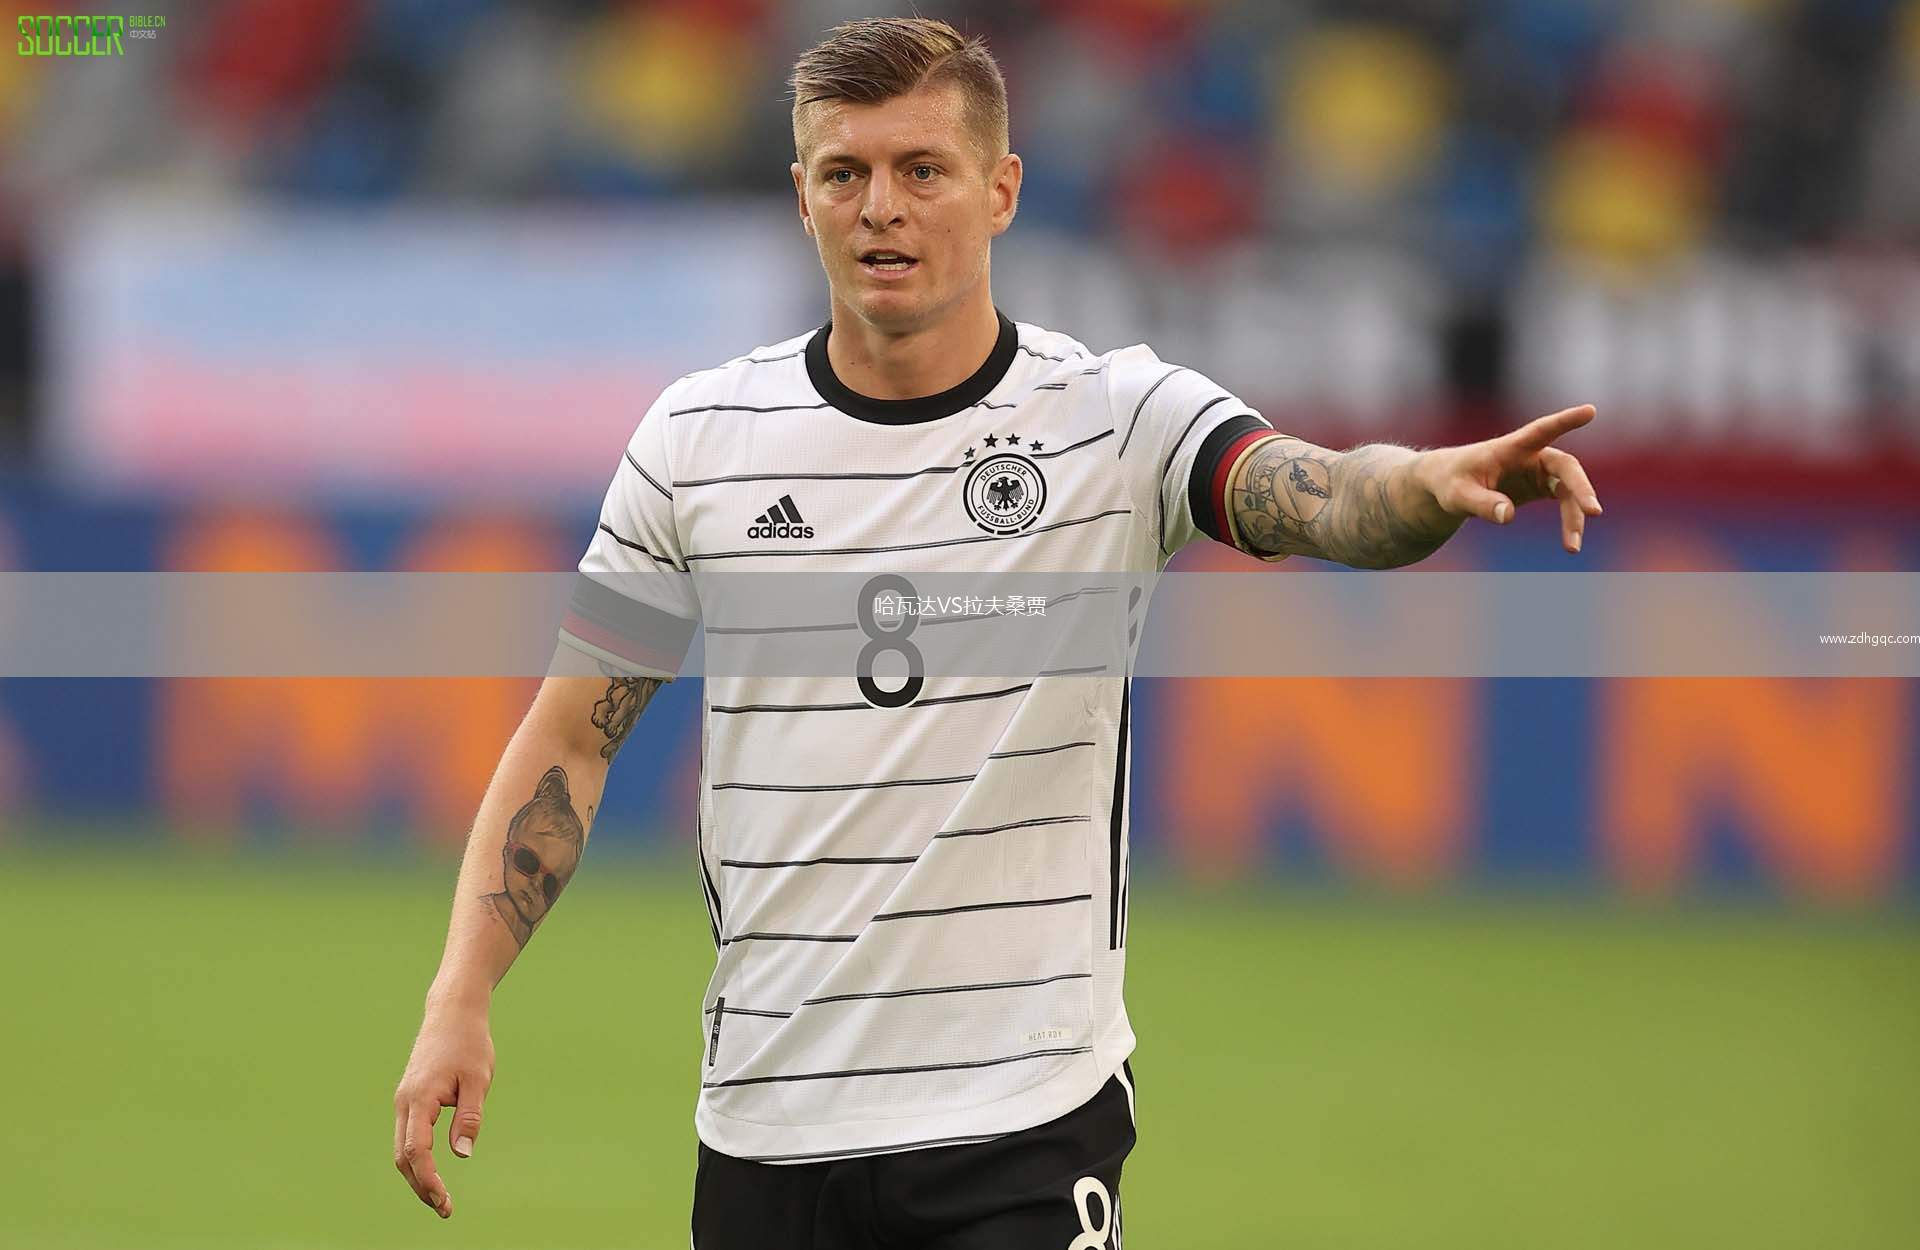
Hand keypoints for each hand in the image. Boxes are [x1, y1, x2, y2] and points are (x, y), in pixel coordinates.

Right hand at [392, 999, 494, 1219]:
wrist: (452, 1012)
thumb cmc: (468, 1044)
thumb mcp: (477, 1080)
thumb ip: (469, 1117)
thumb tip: (462, 1155)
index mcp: (420, 1099)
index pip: (418, 1151)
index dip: (429, 1180)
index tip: (445, 1202)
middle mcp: (404, 1103)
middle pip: (403, 1157)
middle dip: (420, 1186)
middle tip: (445, 1209)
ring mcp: (404, 1101)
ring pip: (402, 1149)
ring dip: (417, 1175)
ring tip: (440, 1198)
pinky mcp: (410, 1099)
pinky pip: (407, 1136)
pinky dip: (416, 1159)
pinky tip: (432, 1171)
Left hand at [1416, 405, 1602, 552]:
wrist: (1450, 485)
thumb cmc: (1451, 482)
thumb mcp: (1458, 495)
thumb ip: (1482, 504)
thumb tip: (1509, 516)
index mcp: (1511, 447)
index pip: (1541, 430)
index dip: (1565, 421)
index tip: (1590, 410)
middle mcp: (1531, 455)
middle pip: (1566, 467)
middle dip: (1581, 489)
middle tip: (1593, 511)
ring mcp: (1539, 471)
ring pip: (1569, 490)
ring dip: (1574, 516)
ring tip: (1572, 548)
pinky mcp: (1541, 487)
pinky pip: (1565, 502)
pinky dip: (1570, 521)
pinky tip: (1571, 544)